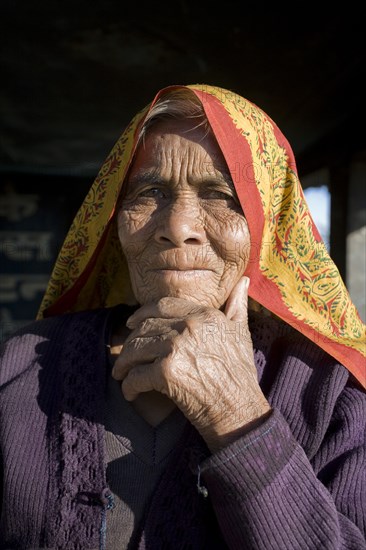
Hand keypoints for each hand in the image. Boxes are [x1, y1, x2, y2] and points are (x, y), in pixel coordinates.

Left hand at [112, 276, 270, 450]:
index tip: (131, 323)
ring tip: (122, 375)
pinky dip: (129, 386)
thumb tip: (243, 280)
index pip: (163, 305)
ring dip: (124, 364)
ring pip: (136, 350)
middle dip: (130, 342)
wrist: (239, 410)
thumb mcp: (242, 333)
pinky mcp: (166, 372)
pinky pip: (136, 375)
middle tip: (125, 356)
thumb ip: (237, 305)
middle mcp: (189, 326)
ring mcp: (176, 347)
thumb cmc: (240, 375)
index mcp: (204, 315)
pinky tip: (130, 393)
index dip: (142, 313)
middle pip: (145, 327)